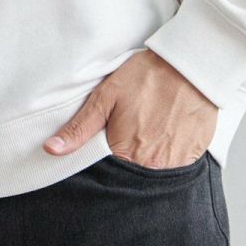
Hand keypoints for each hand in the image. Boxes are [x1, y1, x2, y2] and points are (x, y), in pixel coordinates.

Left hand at [42, 49, 217, 166]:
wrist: (190, 66)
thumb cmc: (146, 77)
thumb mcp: (106, 96)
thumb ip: (79, 128)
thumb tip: (52, 150)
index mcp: (126, 154)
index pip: (107, 177)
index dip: (102, 167)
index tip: (104, 152)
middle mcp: (152, 166)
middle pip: (130, 179)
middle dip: (124, 165)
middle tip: (128, 137)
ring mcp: (175, 165)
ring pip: (153, 176)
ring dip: (146, 162)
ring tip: (147, 135)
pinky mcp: (193, 158)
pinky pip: (175, 169)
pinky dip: (167, 158)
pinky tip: (163, 137)